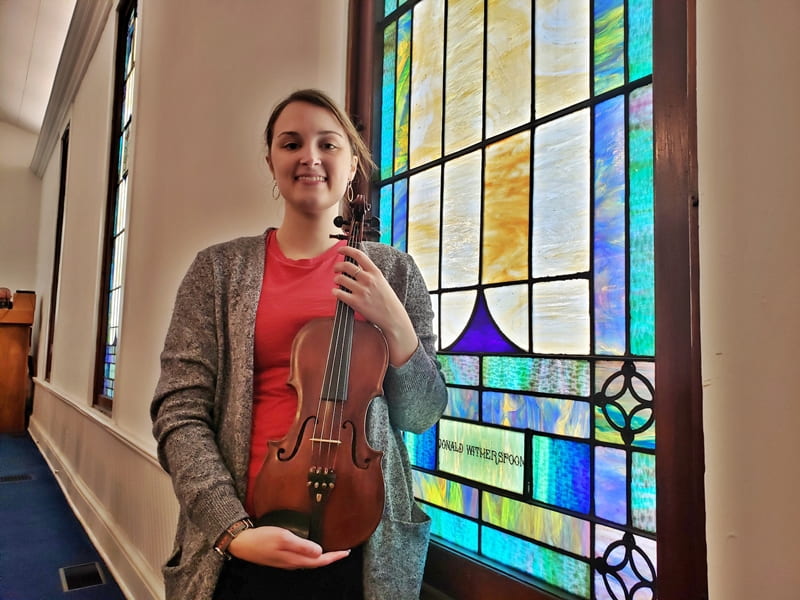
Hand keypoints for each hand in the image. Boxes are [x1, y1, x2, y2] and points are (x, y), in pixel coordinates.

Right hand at [227, 526, 350, 568]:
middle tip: (343, 551)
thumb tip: (319, 552)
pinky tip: (310, 548)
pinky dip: (310, 553)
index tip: (346, 552)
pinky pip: (300, 558)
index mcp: (295, 559)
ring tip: (331, 551)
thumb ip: (302, 545)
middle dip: (330, 557)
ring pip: (308, 561)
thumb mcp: (283, 538)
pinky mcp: (280, 557)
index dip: (334, 557)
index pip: (320, 561)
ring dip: (321, 557)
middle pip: (316, 563)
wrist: (241, 543)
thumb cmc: (261, 539)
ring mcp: (286, 561)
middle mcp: (292, 563)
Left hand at [332, 246, 417, 365]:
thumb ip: (369, 273)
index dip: (347, 249)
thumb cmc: (387, 300)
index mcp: (375, 272)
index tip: (340, 249)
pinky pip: (339, 293)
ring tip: (337, 282)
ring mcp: (361, 291)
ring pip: (340, 279)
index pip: (359, 255)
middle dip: (338, 266)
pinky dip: (335, 292)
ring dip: (336, 279)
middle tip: (336, 269)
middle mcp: (368, 279)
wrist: (393, 317)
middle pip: (346, 266)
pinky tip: (336, 292)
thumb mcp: (382, 281)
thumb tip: (354, 266)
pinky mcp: (356, 302)